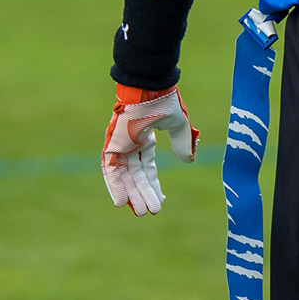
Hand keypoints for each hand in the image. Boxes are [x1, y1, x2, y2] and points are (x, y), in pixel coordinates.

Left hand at [103, 84, 198, 215]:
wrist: (150, 87)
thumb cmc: (163, 100)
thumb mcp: (178, 125)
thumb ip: (182, 142)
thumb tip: (187, 160)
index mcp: (144, 138)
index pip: (146, 167)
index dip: (152, 184)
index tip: (159, 201)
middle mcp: (131, 144)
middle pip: (136, 175)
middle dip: (143, 193)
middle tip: (149, 212)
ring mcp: (120, 144)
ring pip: (125, 176)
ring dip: (131, 194)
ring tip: (141, 212)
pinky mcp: (112, 144)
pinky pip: (111, 170)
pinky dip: (115, 185)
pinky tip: (121, 202)